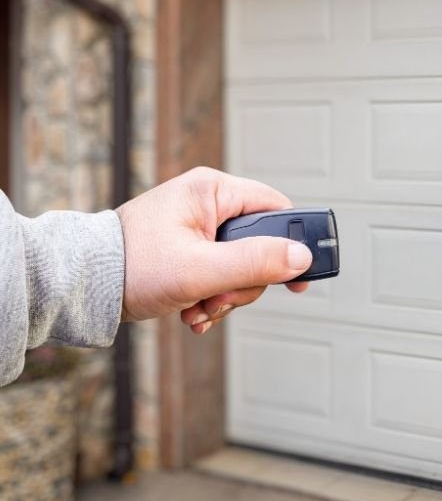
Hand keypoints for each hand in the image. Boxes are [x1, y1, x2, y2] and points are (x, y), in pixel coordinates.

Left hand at [115, 166, 312, 333]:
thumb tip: (301, 257)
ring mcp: (198, 227)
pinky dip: (212, 297)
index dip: (292, 244)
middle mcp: (208, 203)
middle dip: (245, 282)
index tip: (298, 277)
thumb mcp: (201, 269)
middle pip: (260, 245)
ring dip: (227, 296)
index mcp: (212, 191)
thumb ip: (255, 262)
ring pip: (242, 266)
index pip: (276, 209)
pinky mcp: (190, 249)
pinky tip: (193, 310)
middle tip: (220, 298)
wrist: (81, 286)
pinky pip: (221, 274)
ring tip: (200, 307)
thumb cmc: (129, 266)